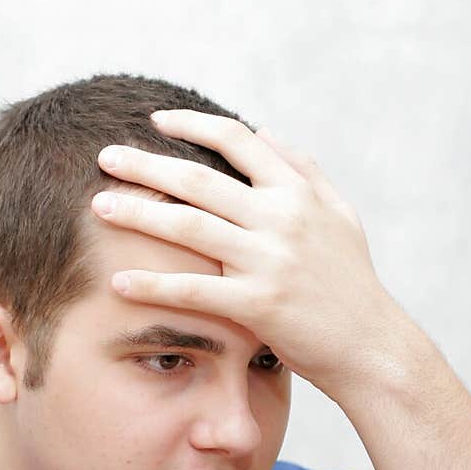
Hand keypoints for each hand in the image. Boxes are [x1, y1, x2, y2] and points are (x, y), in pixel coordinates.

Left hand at [90, 109, 409, 403]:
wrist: (371, 348)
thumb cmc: (352, 285)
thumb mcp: (340, 216)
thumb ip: (304, 170)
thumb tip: (266, 131)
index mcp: (298, 193)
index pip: (238, 140)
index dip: (192, 125)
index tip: (155, 121)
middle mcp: (282, 218)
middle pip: (200, 179)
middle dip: (147, 164)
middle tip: (105, 157)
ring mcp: (270, 261)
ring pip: (189, 226)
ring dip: (139, 213)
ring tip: (99, 206)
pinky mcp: (258, 305)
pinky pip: (194, 291)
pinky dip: (153, 285)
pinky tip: (118, 282)